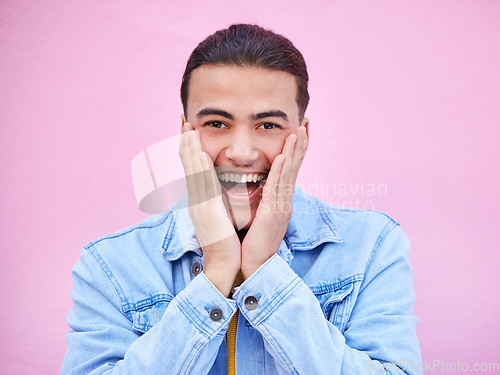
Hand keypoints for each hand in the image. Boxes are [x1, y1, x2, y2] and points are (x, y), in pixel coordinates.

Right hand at [179, 123, 240, 295]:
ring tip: (188, 130)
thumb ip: (214, 201)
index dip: (188, 149)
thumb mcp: (216, 216)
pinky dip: (201, 168)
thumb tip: (215, 189)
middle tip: (183, 121)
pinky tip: (199, 154)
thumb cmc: (222, 241)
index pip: (192, 168)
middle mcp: (196, 199)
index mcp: (199, 199)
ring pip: (194, 172)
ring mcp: (200, 204)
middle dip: (185, 142)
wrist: (222, 264)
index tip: (188, 131)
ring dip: (190, 149)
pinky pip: (205, 185)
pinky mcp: (209, 210)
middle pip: (188, 165)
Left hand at [241, 126, 307, 278]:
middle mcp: (285, 201)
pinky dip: (281, 172)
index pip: (290, 169)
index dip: (296, 149)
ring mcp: (281, 207)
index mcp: (281, 200)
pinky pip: (277, 189)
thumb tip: (259, 184)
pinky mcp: (272, 215)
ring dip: (295, 152)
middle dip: (301, 144)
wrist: (253, 265)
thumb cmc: (253, 241)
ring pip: (289, 174)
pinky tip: (284, 157)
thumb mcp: (260, 214)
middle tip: (306, 122)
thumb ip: (263, 199)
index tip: (299, 130)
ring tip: (299, 131)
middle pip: (295, 167)